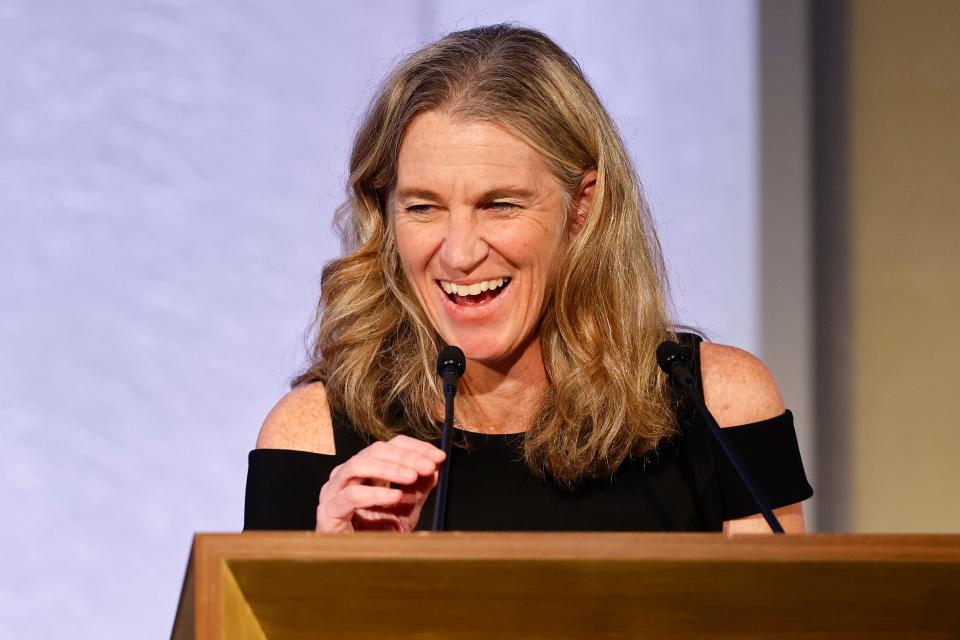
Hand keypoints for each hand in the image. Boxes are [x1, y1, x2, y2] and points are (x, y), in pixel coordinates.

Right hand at [316, 435, 445, 531]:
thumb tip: (436, 465)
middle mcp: (347, 475)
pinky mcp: (329, 512)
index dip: (415, 448)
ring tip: (412, 477)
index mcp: (366, 470)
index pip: (390, 446)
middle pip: (375, 450)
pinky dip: (375, 493)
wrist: (362, 567)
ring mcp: (334, 491)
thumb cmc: (380, 536)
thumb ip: (419, 487)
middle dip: (405, 456)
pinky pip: (351, 495)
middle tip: (428, 466)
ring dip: (389, 468)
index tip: (438, 457)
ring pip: (358, 465)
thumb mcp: (407, 508)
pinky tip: (395, 497)